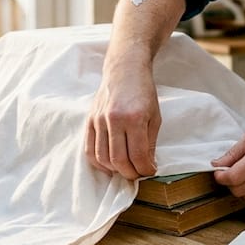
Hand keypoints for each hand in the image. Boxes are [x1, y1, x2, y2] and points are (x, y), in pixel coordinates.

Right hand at [85, 59, 160, 179]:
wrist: (124, 69)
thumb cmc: (143, 92)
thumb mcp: (155, 116)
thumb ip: (150, 142)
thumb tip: (147, 165)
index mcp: (134, 118)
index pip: (138, 155)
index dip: (145, 169)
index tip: (150, 171)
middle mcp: (114, 120)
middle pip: (118, 160)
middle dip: (130, 173)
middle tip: (138, 174)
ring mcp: (99, 120)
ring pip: (102, 158)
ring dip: (115, 170)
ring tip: (125, 169)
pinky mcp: (89, 120)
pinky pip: (89, 149)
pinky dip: (98, 162)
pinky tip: (109, 165)